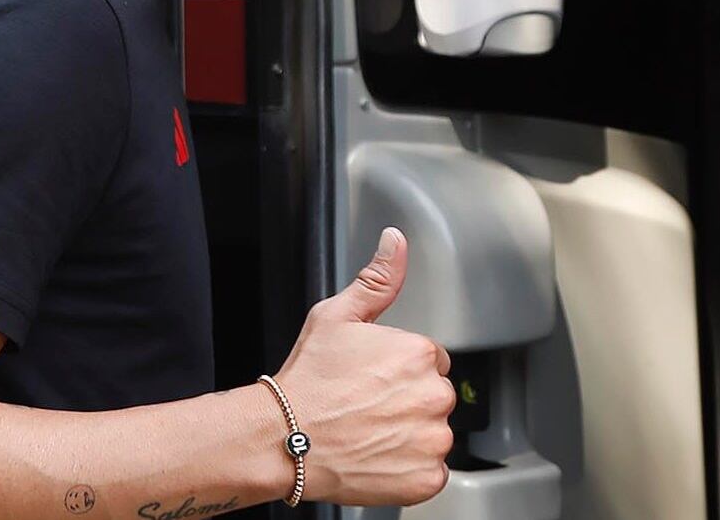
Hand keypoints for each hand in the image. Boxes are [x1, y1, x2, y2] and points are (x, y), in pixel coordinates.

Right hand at [272, 227, 455, 505]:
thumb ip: (376, 279)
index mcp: (418, 352)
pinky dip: (408, 467)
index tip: (369, 377)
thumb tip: (396, 241)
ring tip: (368, 431)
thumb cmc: (308, 378)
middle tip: (365, 404)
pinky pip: (431, 470)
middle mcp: (434, 395)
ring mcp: (433, 440)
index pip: (427, 358)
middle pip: (433, 394)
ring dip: (409, 433)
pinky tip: (377, 455)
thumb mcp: (335, 315)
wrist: (285, 437)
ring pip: (434, 432)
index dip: (396, 366)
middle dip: (406, 398)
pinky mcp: (427, 478)